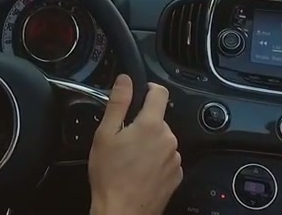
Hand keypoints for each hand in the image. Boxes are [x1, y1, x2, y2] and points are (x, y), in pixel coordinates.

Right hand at [87, 75, 181, 214]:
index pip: (160, 92)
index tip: (141, 93)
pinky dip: (156, 160)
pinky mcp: (176, 175)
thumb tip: (125, 80)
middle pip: (158, 119)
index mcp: (151, 125)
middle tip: (124, 138)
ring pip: (162, 140)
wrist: (122, 212)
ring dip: (150, 143)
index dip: (149, 88)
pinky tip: (140, 171)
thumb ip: (118, 103)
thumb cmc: (110, 176)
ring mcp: (175, 158)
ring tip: (130, 158)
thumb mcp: (105, 134)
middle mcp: (168, 139)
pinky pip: (167, 158)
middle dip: (143, 123)